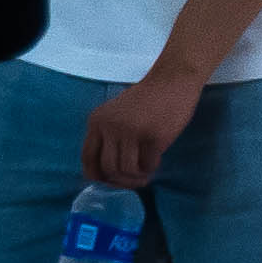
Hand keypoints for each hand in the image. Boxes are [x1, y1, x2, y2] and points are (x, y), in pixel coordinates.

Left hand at [82, 68, 205, 188]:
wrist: (174, 80)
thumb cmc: (147, 99)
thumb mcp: (116, 114)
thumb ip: (108, 135)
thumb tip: (106, 171)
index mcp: (97, 121)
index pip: (88, 159)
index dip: (97, 176)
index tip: (110, 181)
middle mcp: (110, 127)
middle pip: (107, 168)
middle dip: (120, 181)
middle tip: (132, 182)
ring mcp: (132, 131)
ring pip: (126, 169)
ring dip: (136, 178)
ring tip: (145, 175)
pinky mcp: (154, 136)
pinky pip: (147, 164)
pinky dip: (151, 168)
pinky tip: (155, 161)